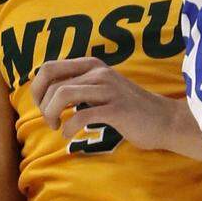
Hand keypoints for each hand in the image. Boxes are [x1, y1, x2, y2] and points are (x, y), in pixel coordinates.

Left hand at [31, 56, 179, 150]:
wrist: (164, 120)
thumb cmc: (129, 109)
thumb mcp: (102, 89)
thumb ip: (80, 86)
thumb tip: (47, 94)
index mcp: (92, 65)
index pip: (49, 67)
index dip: (37, 88)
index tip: (42, 106)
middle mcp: (99, 72)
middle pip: (52, 82)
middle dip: (43, 105)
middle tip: (50, 121)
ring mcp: (108, 89)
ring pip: (63, 94)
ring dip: (51, 114)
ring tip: (57, 126)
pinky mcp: (116, 109)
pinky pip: (80, 115)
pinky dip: (69, 128)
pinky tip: (70, 135)